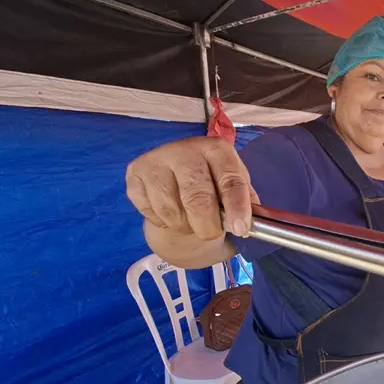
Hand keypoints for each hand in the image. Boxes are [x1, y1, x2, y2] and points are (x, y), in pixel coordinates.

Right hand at [126, 137, 258, 239]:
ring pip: (170, 210)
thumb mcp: (235, 189)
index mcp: (218, 150)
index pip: (230, 181)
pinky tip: (168, 210)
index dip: (237, 208)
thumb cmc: (213, 184)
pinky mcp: (135, 172)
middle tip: (210, 234)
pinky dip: (160, 220)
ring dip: (182, 225)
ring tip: (188, 219)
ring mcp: (157, 159)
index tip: (239, 229)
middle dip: (206, 226)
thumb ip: (244, 204)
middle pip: (197, 198)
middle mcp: (186, 149)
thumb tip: (248, 225)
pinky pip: (148, 210)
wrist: (178, 177)